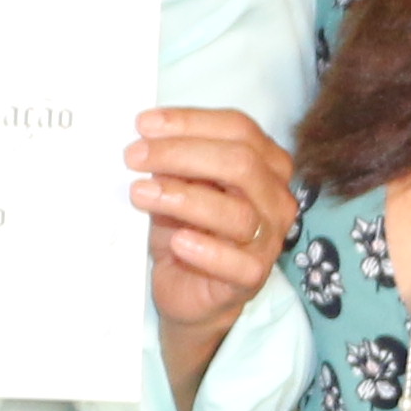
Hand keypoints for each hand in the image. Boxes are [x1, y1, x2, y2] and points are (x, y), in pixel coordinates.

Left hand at [131, 107, 296, 335]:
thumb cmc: (187, 228)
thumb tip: (146, 139)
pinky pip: (237, 263)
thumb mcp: (179, 184)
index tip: (144, 125)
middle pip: (240, 164)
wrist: (187, 288)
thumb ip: (174, 161)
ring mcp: (269, 239)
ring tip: (141, 194)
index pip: (238, 129)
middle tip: (135, 156)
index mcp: (266, 164)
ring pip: (237, 213)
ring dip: (183, 199)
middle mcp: (275, 198)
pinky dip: (205, 250)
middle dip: (181, 154)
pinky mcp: (253, 276)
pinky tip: (178, 242)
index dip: (190, 122)